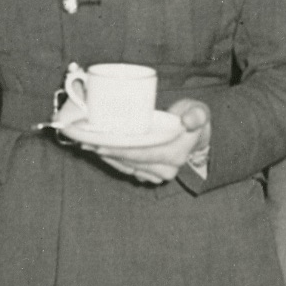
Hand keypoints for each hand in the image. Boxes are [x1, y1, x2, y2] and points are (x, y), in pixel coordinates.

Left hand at [84, 98, 209, 183]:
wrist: (196, 136)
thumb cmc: (192, 117)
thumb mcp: (199, 110)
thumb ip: (197, 113)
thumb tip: (189, 120)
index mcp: (176, 154)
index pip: (143, 153)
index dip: (121, 149)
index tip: (101, 142)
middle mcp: (167, 169)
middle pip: (130, 161)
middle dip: (107, 152)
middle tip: (86, 141)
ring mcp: (158, 175)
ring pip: (126, 167)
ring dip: (106, 157)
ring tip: (87, 144)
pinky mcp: (149, 174)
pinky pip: (127, 170)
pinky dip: (112, 161)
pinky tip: (99, 151)